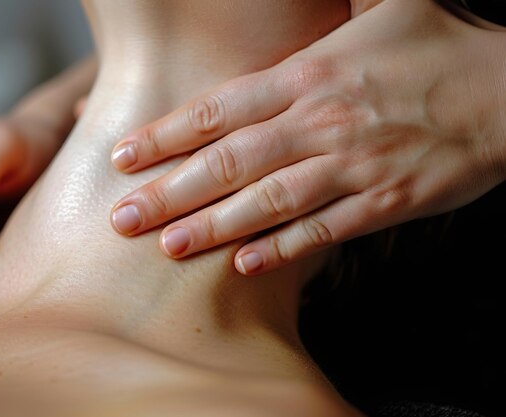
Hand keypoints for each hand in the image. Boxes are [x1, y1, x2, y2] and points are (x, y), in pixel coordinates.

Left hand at [109, 0, 505, 274]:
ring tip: (166, 246)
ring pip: (266, 202)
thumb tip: (276, 1)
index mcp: (310, 74)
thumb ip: (322, 14)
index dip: (165, 134)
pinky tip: (242, 265)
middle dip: (169, 191)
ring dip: (212, 227)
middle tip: (122, 217)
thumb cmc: (438, 46)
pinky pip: (322, 230)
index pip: (218, 109)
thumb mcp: (375, 10)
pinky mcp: (383, 201)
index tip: (124, 155)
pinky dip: (280, 248)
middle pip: (227, 162)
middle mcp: (320, 122)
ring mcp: (351, 165)